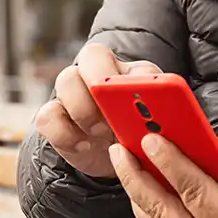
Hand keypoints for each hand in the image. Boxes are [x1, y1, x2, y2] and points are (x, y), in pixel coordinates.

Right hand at [33, 44, 160, 178]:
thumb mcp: (160, 127)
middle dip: (99, 82)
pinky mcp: (55, 118)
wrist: (124, 162)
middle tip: (109, 114)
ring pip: (66, 80)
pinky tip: (82, 146)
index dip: (116, 72)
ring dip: (82, 109)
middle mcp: (97, 74)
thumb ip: (163, 116)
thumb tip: (170, 117)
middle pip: (90, 56)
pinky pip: (47, 116)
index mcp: (127, 71)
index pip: (118, 55)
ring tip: (98, 135)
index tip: (123, 93)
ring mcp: (72, 94)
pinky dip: (64, 134)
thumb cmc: (145, 138)